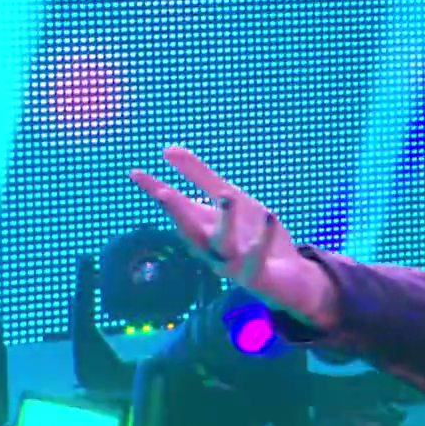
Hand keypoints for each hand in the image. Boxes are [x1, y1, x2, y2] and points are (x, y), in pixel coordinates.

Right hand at [129, 145, 334, 324]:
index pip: (176, 207)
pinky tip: (270, 215)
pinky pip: (258, 258)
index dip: (155, 191)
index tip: (134, 172)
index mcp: (204, 227)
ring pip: (224, 246)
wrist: (290, 275)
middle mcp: (213, 247)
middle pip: (191, 231)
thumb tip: (168, 150)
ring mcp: (233, 264)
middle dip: (178, 213)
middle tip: (164, 193)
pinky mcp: (257, 276)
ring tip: (227, 194)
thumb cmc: (253, 234)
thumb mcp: (230, 199)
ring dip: (225, 221)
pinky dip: (264, 238)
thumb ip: (200, 176)